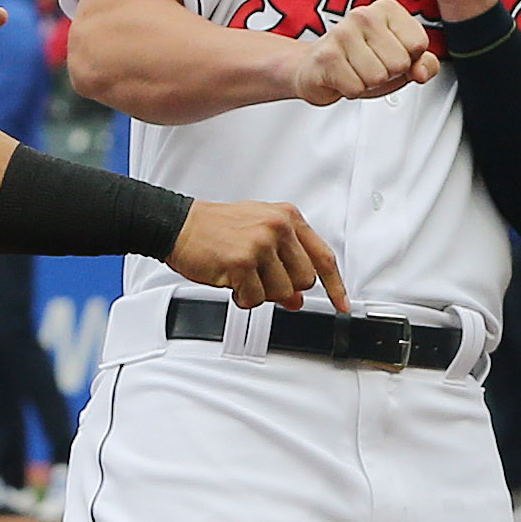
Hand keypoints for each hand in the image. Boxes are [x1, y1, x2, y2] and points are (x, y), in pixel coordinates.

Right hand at [167, 199, 350, 311]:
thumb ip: (284, 264)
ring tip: (243, 277)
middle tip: (260, 278)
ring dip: (261, 293)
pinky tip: (232, 283)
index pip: (323, 256)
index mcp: (287, 217)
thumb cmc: (216, 229)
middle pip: (304, 280)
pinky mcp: (243, 262)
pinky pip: (256, 299)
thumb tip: (297, 299)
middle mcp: (278, 227)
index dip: (335, 285)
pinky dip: (244, 299)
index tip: (342, 304)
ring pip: (282, 293)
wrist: (179, 225)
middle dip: (283, 288)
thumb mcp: (258, 238)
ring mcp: (261, 244)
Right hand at [290, 0, 437, 104]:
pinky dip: (351, 90)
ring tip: (356, 71)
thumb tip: (422, 71)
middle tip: (370, 66)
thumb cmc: (360, 61)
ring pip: (378, 77)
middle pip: (400, 63)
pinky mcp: (327, 56)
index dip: (408, 60)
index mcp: (387, 9)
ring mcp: (343, 33)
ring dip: (368, 83)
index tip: (390, 55)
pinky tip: (342, 77)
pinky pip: (356, 88)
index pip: (419, 44)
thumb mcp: (400, 61)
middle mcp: (364, 15)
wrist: (315, 67)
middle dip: (388, 74)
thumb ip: (424, 64)